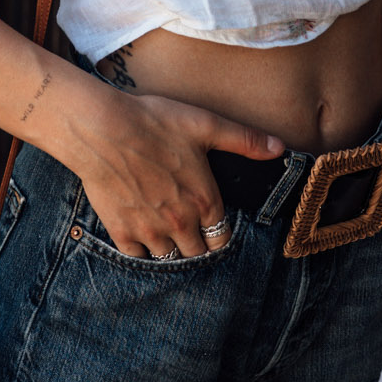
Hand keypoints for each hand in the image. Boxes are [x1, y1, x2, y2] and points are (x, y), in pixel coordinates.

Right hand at [39, 72, 283, 260]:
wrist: (102, 129)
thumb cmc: (154, 122)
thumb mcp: (206, 125)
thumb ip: (245, 140)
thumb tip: (279, 148)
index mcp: (205, 201)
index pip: (222, 237)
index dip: (220, 233)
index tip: (214, 227)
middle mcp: (181, 223)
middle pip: (198, 253)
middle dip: (198, 245)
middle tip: (192, 233)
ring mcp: (150, 231)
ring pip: (169, 258)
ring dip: (172, 249)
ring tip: (169, 235)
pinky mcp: (121, 231)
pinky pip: (138, 257)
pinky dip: (142, 250)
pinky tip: (143, 235)